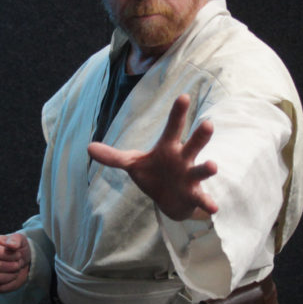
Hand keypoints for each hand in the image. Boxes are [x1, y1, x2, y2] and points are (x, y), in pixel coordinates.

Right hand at [0, 233, 29, 293]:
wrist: (19, 262)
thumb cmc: (17, 249)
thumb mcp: (20, 240)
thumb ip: (16, 240)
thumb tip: (11, 245)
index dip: (7, 254)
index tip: (19, 254)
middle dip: (12, 266)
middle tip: (19, 263)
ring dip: (12, 274)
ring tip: (16, 269)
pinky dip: (10, 284)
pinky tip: (13, 276)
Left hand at [87, 94, 218, 220]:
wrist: (170, 201)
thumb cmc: (154, 175)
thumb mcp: (133, 164)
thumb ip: (113, 157)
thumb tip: (88, 147)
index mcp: (169, 148)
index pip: (173, 127)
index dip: (178, 113)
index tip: (184, 96)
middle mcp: (183, 159)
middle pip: (193, 145)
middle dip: (200, 136)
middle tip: (209, 123)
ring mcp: (190, 178)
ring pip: (200, 170)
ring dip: (207, 168)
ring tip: (214, 166)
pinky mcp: (194, 196)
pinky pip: (202, 199)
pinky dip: (207, 203)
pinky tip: (214, 208)